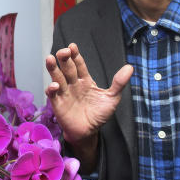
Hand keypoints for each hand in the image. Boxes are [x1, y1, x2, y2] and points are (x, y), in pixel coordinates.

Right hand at [45, 43, 132, 168]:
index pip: (79, 65)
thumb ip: (119, 83)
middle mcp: (73, 84)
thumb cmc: (98, 114)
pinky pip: (53, 95)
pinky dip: (52, 89)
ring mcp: (65, 93)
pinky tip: (54, 85)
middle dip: (64, 59)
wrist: (89, 132)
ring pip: (57, 78)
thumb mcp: (112, 98)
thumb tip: (130, 67)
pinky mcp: (58, 104)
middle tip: (63, 51)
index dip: (76, 56)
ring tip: (50, 59)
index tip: (73, 46)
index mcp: (85, 80)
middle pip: (67, 68)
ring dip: (53, 69)